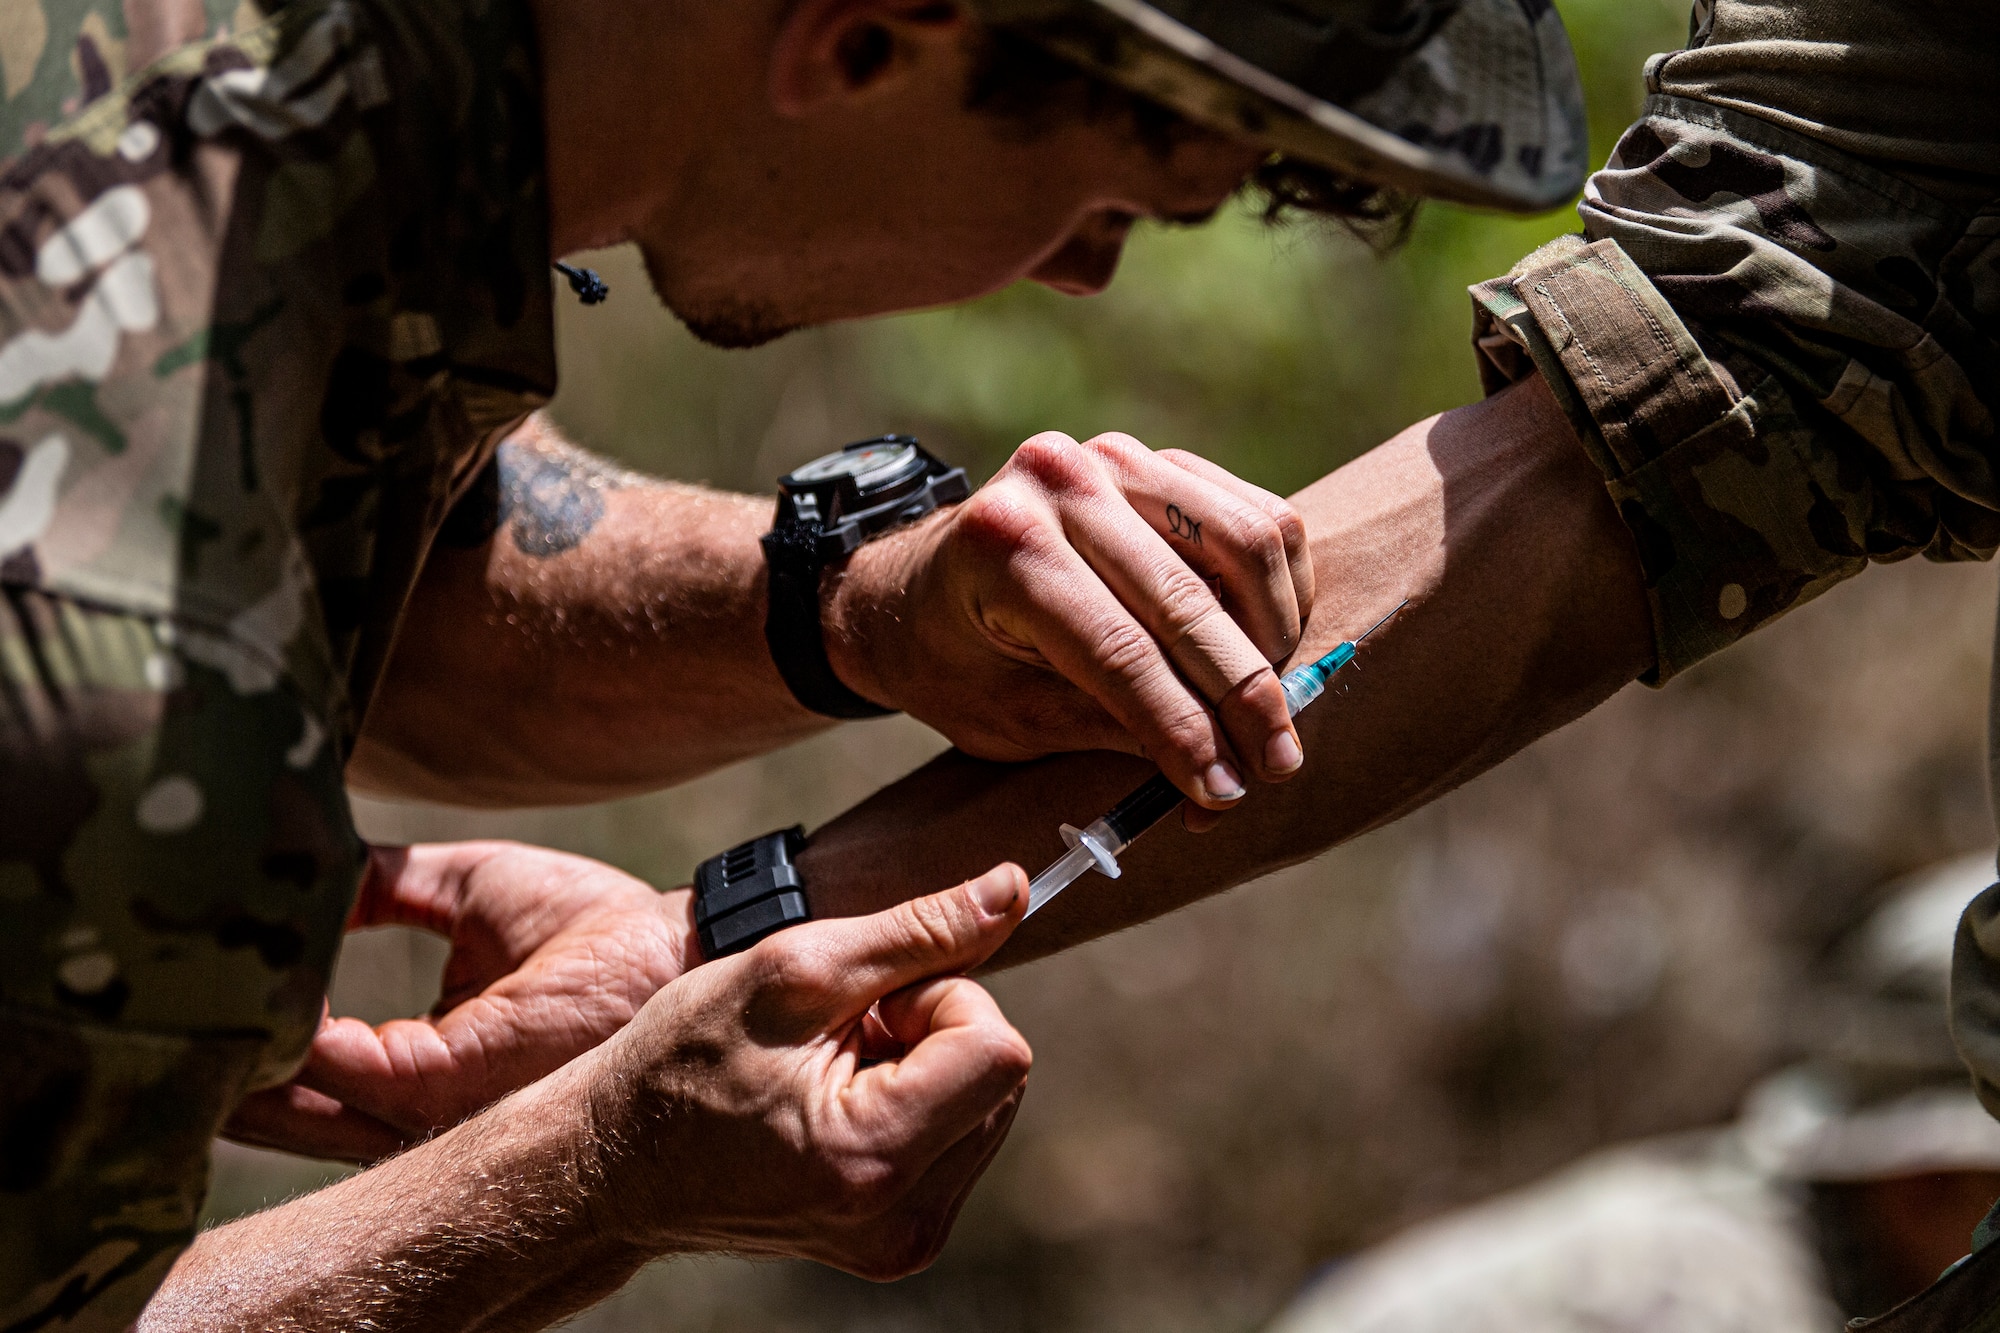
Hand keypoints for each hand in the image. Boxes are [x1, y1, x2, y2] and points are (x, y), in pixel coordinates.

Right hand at [224, 842, 700, 1163]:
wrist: (674, 943)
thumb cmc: (594, 926)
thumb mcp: (469, 892)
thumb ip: (385, 885)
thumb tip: (309, 862)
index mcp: (421, 1063)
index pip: (309, 1065)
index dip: (247, 1028)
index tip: (194, 976)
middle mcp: (416, 1102)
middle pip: (281, 1105)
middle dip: (213, 1068)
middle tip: (143, 1014)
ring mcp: (427, 1104)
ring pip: (294, 1101)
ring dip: (233, 1054)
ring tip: (177, 999)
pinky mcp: (446, 1083)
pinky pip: (339, 1067)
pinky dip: (286, 1030)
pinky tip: (256, 983)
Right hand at [587, 864, 1032, 1278]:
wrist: (614, 1164)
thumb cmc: (684, 1057)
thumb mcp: (794, 970)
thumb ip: (918, 929)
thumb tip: (1014, 887)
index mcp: (875, 1154)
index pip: (999, 1046)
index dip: (941, 997)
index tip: (865, 1004)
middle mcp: (904, 1217)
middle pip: (999, 1074)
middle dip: (932, 1029)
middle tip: (835, 1035)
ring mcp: (904, 1239)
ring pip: (984, 1101)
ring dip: (922, 1064)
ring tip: (825, 1068)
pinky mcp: (899, 1241)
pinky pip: (956, 1137)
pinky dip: (912, 1101)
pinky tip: (834, 1100)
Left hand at [828, 432, 1314, 810]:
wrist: (912, 590)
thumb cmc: (955, 665)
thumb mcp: (1011, 719)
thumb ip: (1113, 733)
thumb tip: (1222, 781)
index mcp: (1003, 548)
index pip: (1121, 652)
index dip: (1183, 730)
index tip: (1225, 794)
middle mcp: (1060, 483)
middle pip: (1189, 602)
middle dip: (1244, 696)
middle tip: (1276, 765)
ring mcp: (1114, 457)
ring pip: (1246, 544)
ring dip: (1275, 634)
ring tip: (1269, 706)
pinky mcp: (1157, 458)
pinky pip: (1254, 516)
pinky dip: (1278, 586)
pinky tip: (1269, 643)